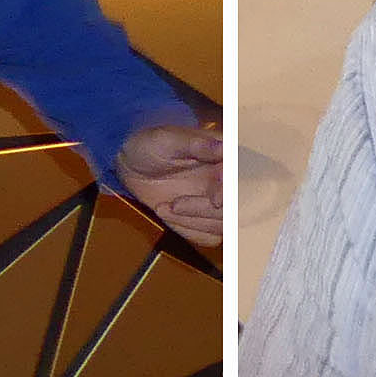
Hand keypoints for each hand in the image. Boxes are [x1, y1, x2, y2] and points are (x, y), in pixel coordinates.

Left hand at [115, 119, 224, 250]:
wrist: (131, 162)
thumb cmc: (150, 143)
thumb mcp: (167, 139)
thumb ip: (197, 144)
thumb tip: (224, 147)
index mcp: (225, 156)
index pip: (245, 179)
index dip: (233, 193)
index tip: (215, 199)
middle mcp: (226, 180)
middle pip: (236, 210)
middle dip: (204, 212)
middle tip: (175, 205)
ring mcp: (217, 201)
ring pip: (221, 227)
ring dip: (191, 221)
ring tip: (164, 207)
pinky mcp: (205, 218)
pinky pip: (207, 237)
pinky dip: (186, 229)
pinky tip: (165, 212)